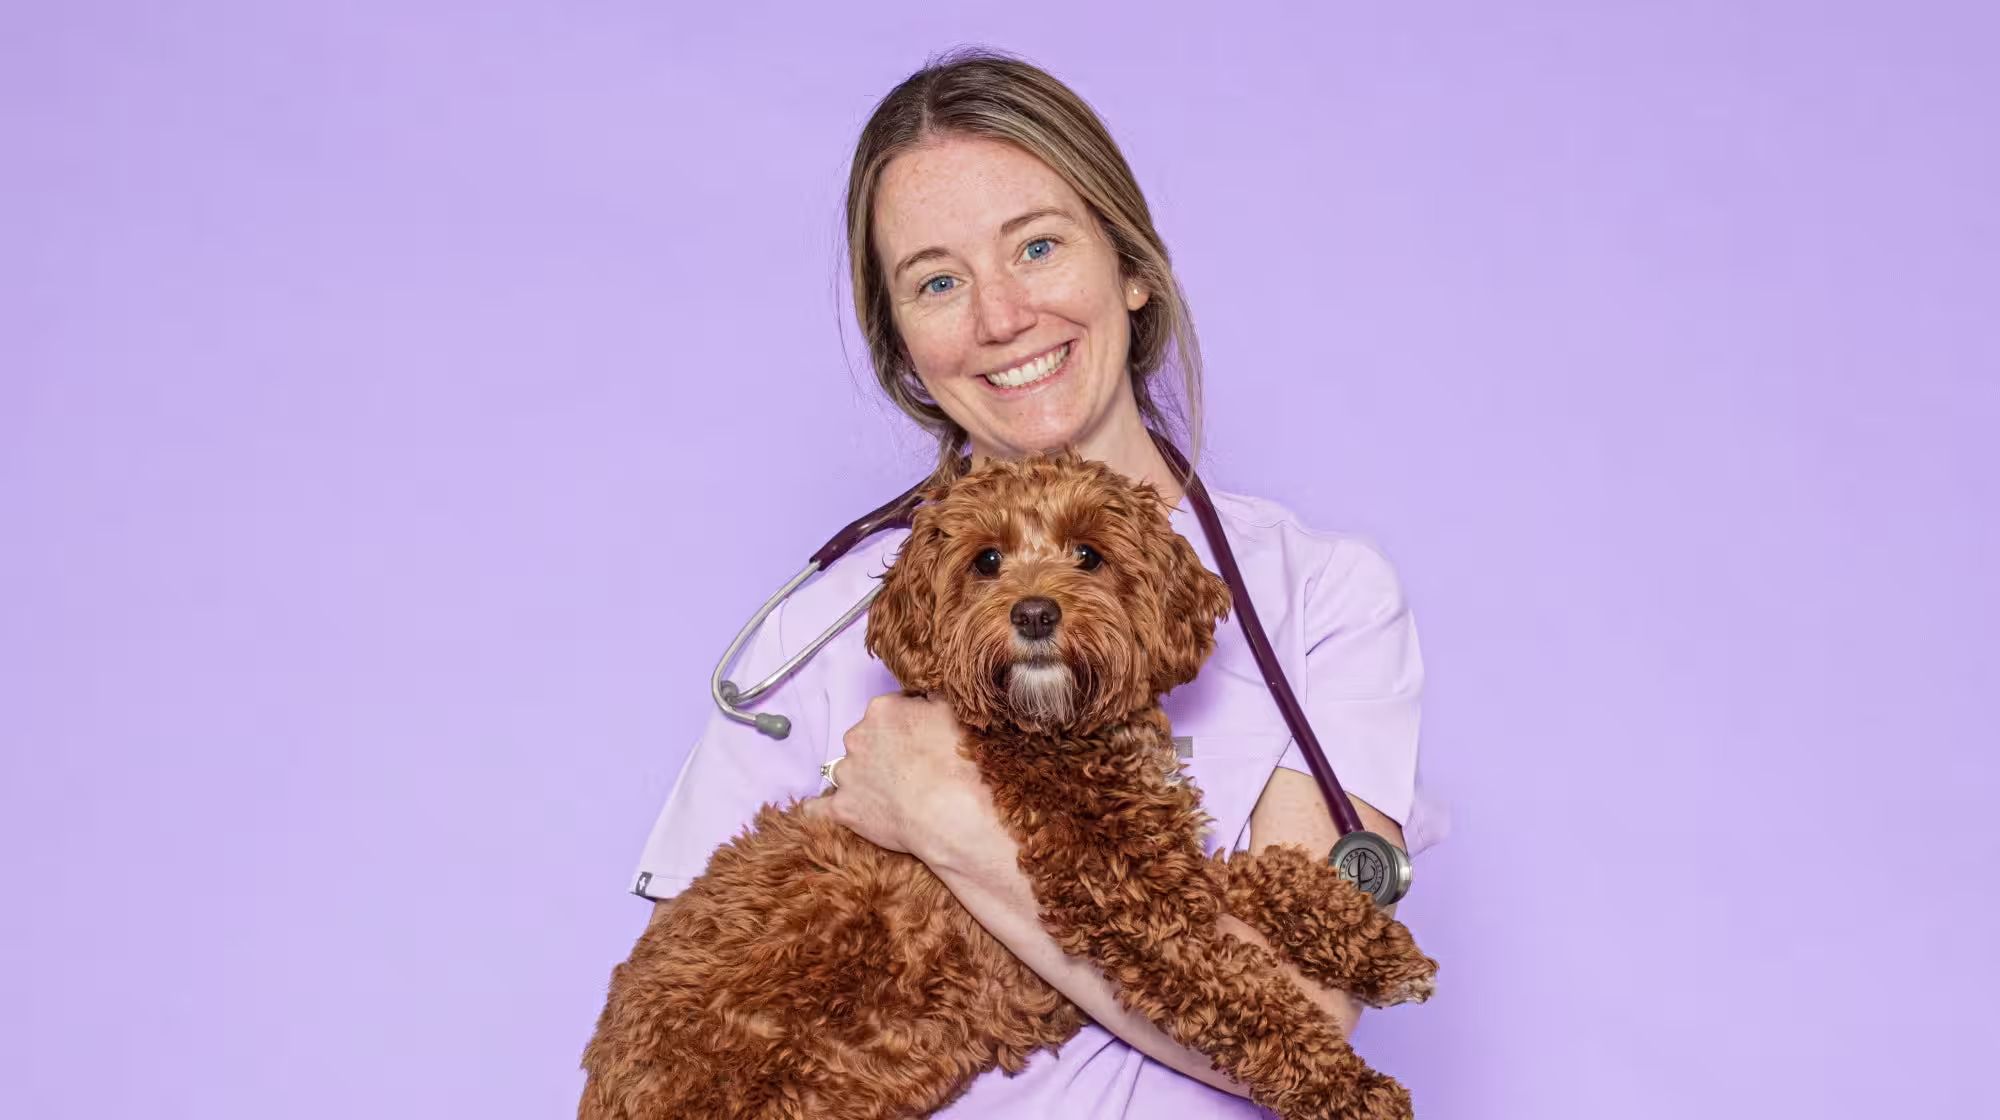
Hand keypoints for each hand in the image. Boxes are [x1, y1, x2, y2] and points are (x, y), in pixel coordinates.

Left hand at [803, 693, 993, 862]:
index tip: (919, 740)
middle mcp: (856, 737)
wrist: (950, 813)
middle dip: (881, 750)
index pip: (889, 710)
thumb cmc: (956, 763)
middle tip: (908, 769)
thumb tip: (922, 693)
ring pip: (846, 770)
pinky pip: (818, 807)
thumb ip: (930, 696)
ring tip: (887, 795)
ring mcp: (846, 774)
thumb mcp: (952, 711)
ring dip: (861, 778)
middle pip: (864, 739)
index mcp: (882, 709)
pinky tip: (820, 809)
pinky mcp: (841, 808)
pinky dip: (820, 808)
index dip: (905, 725)